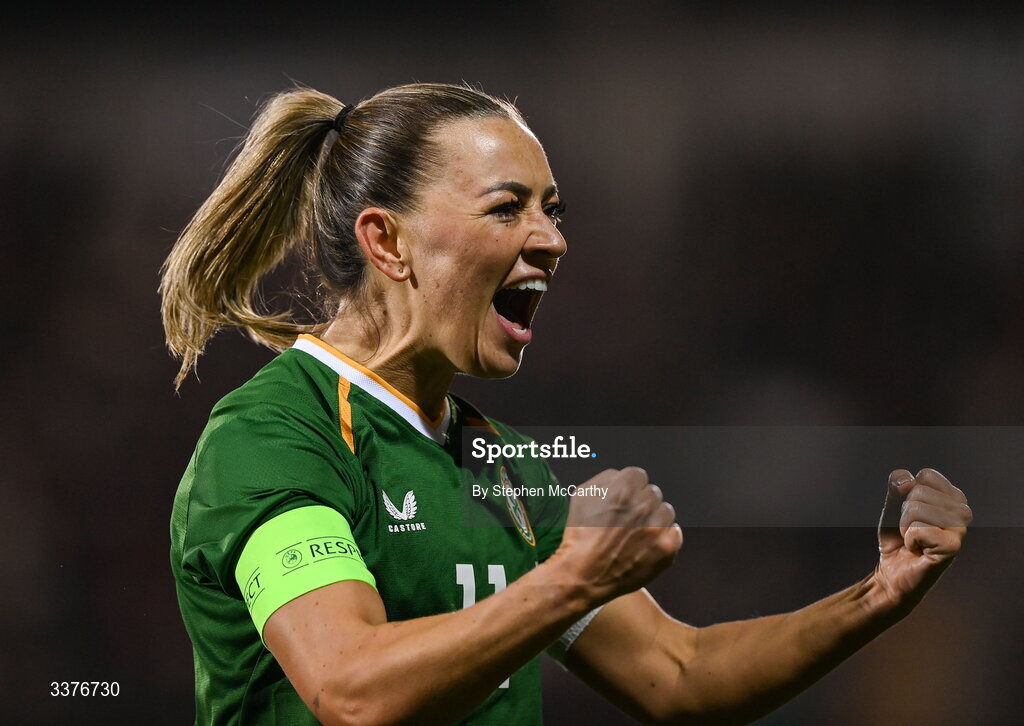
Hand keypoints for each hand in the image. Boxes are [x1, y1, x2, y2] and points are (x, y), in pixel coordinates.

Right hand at [552, 467, 681, 604]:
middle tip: (627, 519)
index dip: (629, 486)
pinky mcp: (666, 549)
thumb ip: (605, 479)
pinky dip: (663, 537)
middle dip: (640, 503)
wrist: (584, 576)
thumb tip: (621, 477)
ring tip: (637, 533)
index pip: (638, 475)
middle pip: (652, 493)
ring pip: (666, 511)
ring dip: (654, 518)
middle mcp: (642, 507)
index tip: (624, 498)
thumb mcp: (581, 496)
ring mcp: (656, 529)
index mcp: (621, 491)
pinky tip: (647, 544)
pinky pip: (675, 532)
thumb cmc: (579, 537)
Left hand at [874, 468, 971, 611]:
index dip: (907, 492)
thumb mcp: (892, 504)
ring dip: (905, 526)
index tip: (911, 513)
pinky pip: (918, 529)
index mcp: (952, 497)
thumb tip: (908, 481)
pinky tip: (918, 551)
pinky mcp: (952, 547)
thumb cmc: (897, 538)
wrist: (892, 573)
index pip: (927, 475)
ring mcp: (960, 529)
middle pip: (919, 491)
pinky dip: (910, 540)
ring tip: (915, 541)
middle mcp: (962, 511)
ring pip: (916, 508)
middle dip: (904, 512)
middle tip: (912, 531)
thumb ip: (897, 484)